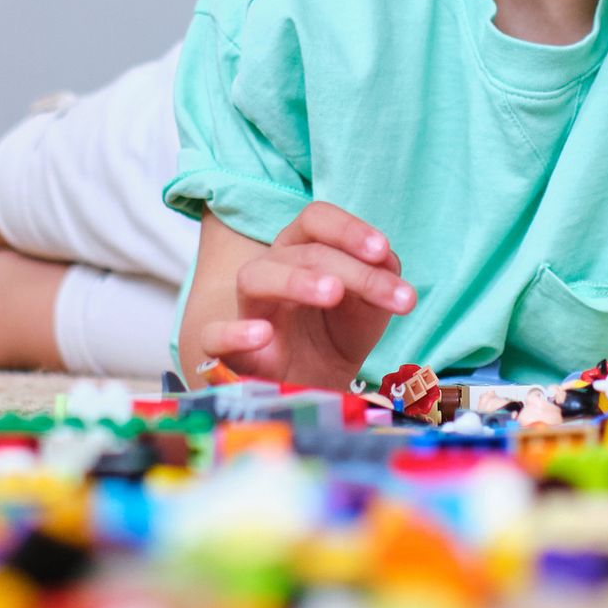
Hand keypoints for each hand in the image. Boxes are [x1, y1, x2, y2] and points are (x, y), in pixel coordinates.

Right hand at [198, 202, 414, 386]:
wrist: (311, 388)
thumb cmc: (336, 334)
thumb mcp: (369, 307)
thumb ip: (381, 279)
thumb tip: (388, 264)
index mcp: (303, 250)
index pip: (316, 220)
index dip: (348, 229)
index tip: (383, 250)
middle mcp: (272, 270)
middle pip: (303, 252)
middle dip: (354, 271)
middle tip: (393, 296)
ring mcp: (248, 309)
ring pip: (255, 277)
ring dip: (296, 280)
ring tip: (333, 293)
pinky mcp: (227, 351)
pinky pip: (214, 335)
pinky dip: (234, 332)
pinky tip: (262, 334)